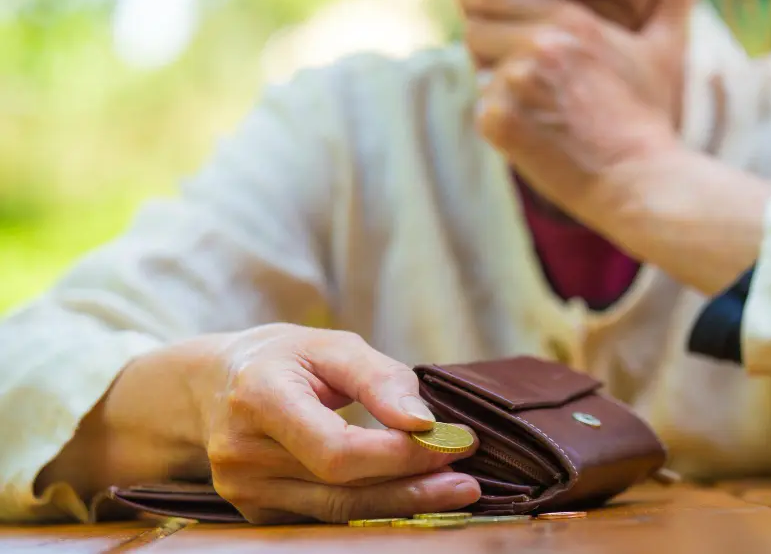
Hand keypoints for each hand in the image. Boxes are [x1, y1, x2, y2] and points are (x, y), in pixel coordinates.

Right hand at [192, 325, 479, 523]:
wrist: (212, 387)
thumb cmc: (282, 359)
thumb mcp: (329, 345)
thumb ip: (378, 378)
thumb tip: (422, 421)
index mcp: (259, 398)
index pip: (337, 449)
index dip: (399, 454)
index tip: (452, 441)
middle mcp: (242, 453)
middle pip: (341, 488)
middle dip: (411, 486)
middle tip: (468, 482)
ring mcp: (244, 489)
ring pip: (338, 511)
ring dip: (401, 504)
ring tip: (453, 493)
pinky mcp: (255, 510)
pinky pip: (324, 516)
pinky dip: (372, 508)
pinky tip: (410, 496)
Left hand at [458, 0, 701, 239]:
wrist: (640, 179)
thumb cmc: (650, 117)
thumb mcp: (663, 50)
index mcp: (569, 20)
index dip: (491, 6)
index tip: (501, 24)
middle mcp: (537, 44)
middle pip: (476, 27)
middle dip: (491, 47)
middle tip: (524, 77)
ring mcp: (514, 83)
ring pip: (480, 72)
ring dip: (500, 88)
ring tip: (541, 112)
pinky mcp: (499, 121)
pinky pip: (481, 110)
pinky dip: (501, 124)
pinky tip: (537, 136)